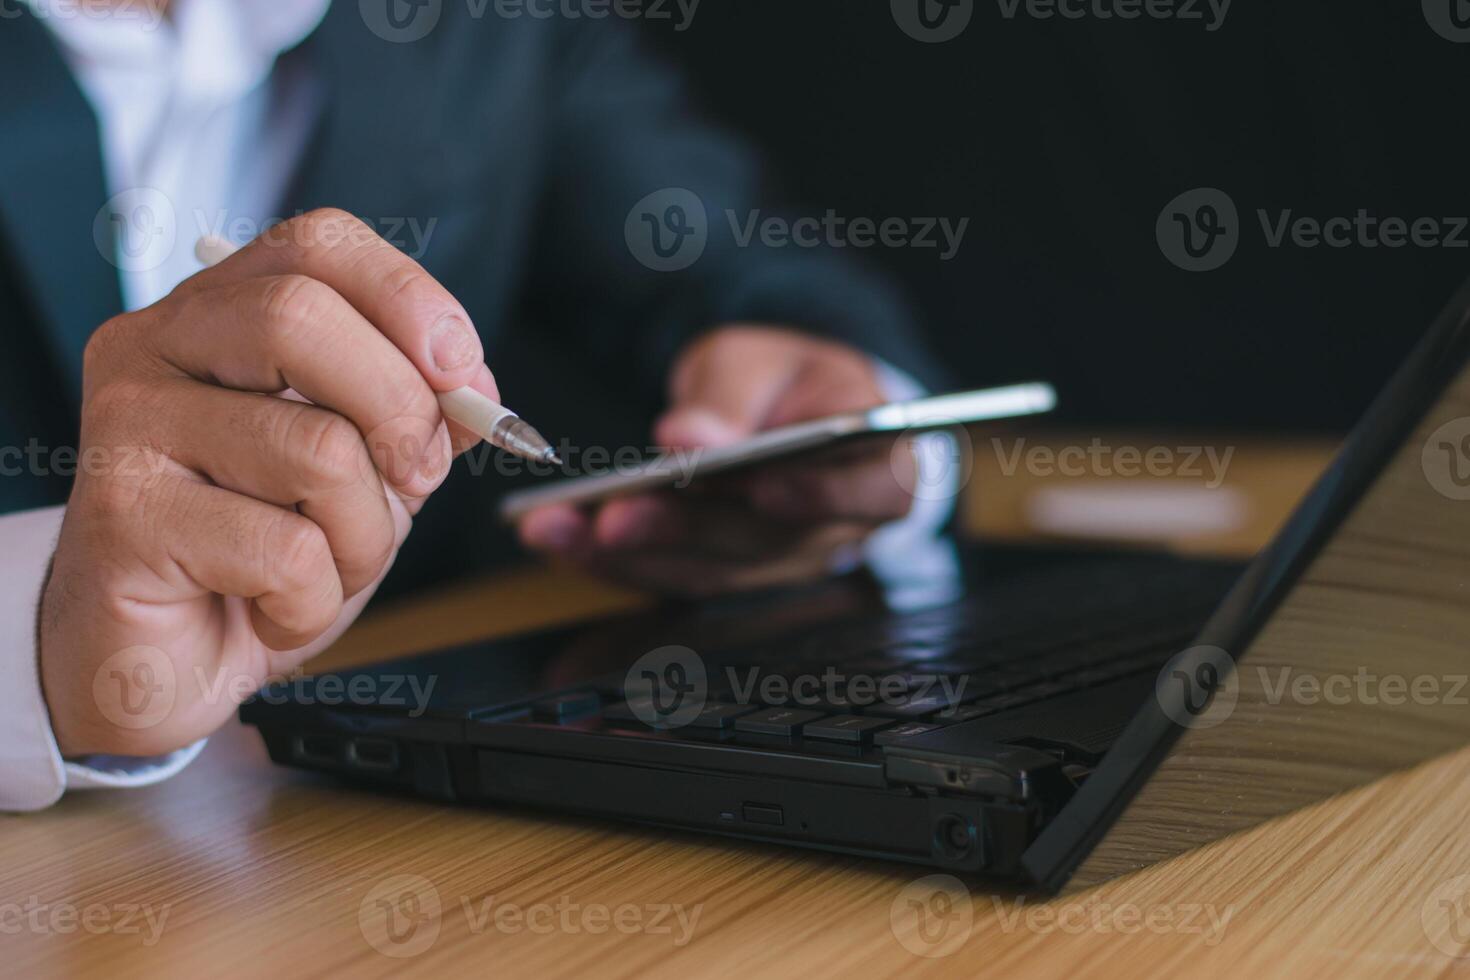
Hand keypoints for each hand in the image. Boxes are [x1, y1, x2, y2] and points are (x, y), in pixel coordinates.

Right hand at [40, 209, 499, 757]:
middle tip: (413, 479)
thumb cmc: (261, 555)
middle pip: (303, 318)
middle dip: (400, 411)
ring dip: (364, 535)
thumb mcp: (363, 469)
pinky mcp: (121, 515)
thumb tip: (474, 390)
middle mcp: (155, 346)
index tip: (461, 372)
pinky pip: (285, 551)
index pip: (317, 245)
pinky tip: (275, 611)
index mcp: (217, 314)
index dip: (408, 297)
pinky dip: (316, 600)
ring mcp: (126, 424)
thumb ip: (416, 413)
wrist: (171, 659)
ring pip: (315, 450)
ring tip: (329, 568)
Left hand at [517, 326, 915, 595]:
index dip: (820, 496)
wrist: (782, 411)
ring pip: (708, 573)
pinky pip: (669, 580)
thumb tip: (690, 437)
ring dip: (628, 556)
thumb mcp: (764, 358)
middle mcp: (835, 530)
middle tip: (613, 515)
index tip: (762, 483)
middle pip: (766, 541)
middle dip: (684, 530)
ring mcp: (778, 564)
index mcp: (879, 465)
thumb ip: (734, 393)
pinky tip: (557, 538)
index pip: (872, 492)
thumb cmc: (788, 381)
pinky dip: (609, 563)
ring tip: (558, 528)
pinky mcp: (724, 577)